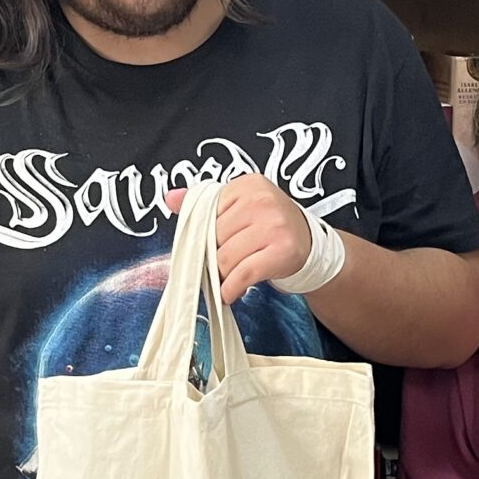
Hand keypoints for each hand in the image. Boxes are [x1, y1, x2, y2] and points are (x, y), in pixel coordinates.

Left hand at [163, 174, 318, 305]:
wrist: (309, 244)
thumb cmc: (270, 226)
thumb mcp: (239, 206)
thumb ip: (204, 203)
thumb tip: (170, 198)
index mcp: (248, 184)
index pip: (206, 213)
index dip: (206, 236)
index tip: (214, 245)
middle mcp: (262, 200)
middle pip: (213, 238)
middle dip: (214, 257)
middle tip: (222, 265)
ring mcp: (274, 225)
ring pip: (224, 259)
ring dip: (222, 276)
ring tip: (229, 277)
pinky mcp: (282, 251)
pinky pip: (242, 275)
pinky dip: (231, 289)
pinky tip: (231, 293)